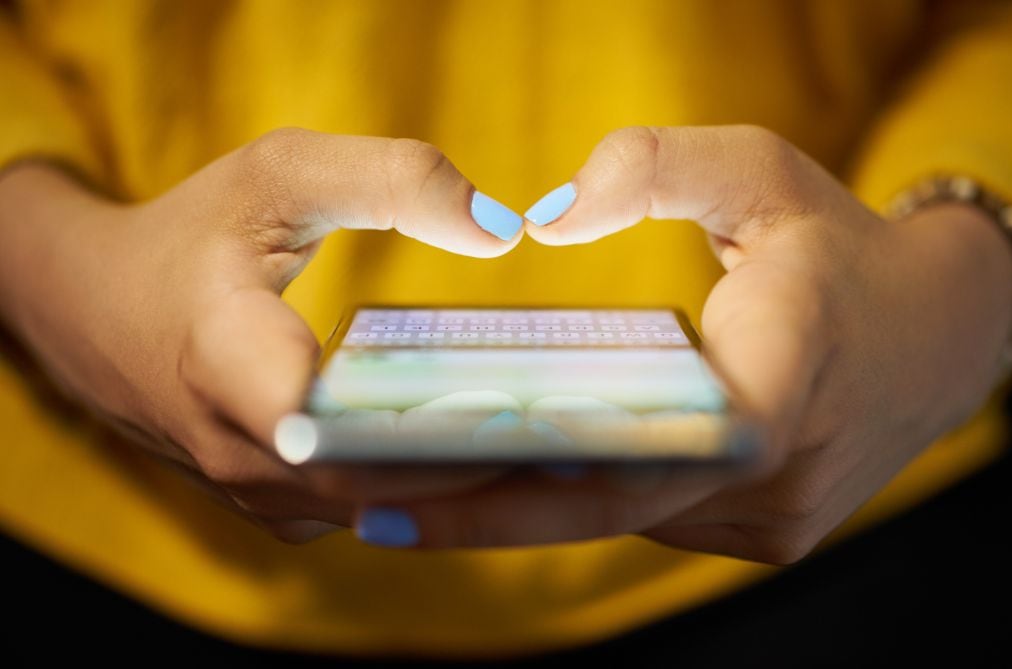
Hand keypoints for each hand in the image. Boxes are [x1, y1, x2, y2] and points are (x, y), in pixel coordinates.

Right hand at [0, 128, 524, 542]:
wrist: (95, 309)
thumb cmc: (192, 234)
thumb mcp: (279, 174)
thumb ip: (391, 180)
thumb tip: (502, 230)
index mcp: (227, 363)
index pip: (339, 430)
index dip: (437, 431)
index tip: (528, 413)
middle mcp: (238, 452)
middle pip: (380, 484)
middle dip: (481, 464)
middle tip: (587, 435)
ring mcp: (255, 492)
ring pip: (380, 510)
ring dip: (464, 484)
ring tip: (561, 446)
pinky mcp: (275, 504)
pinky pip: (365, 510)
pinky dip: (428, 488)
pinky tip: (494, 452)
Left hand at [355, 126, 1011, 562]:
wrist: (936, 336)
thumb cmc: (838, 248)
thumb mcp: (761, 171)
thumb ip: (656, 167)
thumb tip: (546, 216)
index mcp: (781, 377)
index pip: (640, 451)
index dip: (520, 481)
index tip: (410, 490)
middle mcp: (778, 474)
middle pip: (607, 506)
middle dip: (484, 509)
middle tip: (365, 504)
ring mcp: (774, 519)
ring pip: (625, 520)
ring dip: (526, 508)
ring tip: (411, 491)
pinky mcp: (766, 533)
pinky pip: (653, 518)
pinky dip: (581, 501)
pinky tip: (506, 479)